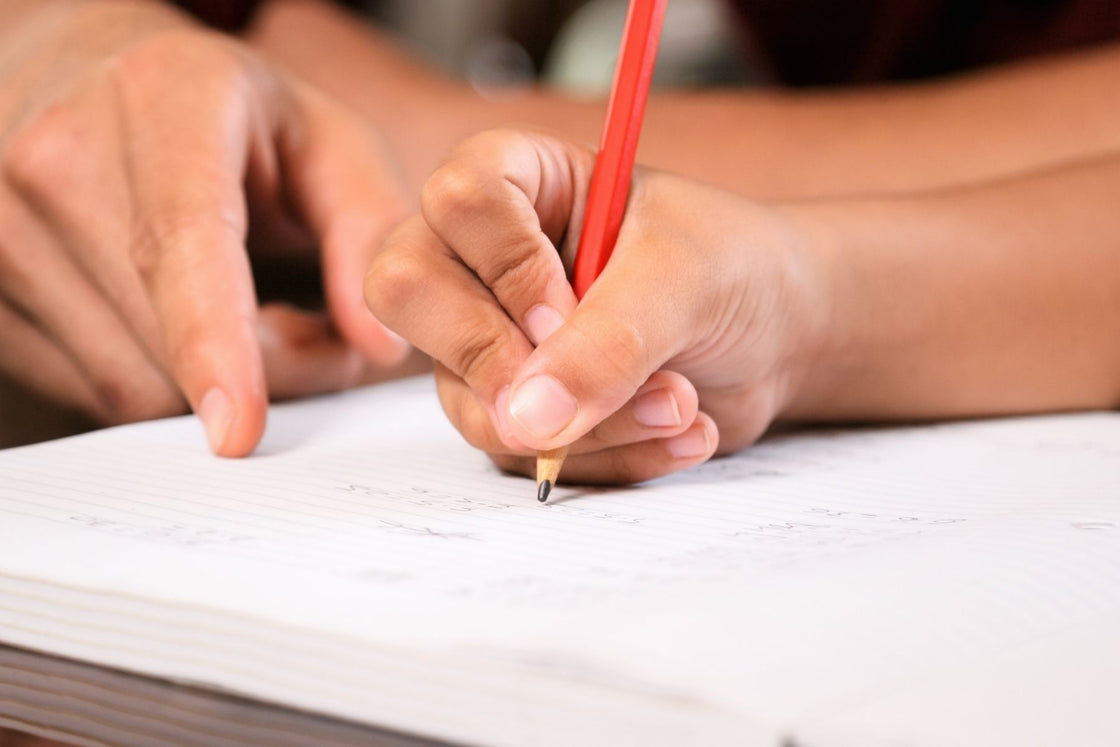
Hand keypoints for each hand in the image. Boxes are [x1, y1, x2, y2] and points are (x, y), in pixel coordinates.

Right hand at [0, 1, 409, 454]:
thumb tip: (379, 349)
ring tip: (256, 320)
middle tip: (317, 335)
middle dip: (267, 372)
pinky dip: (157, 380)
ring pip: (126, 380)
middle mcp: (56, 157)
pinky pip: (89, 385)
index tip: (238, 429)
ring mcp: (1, 225)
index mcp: (159, 101)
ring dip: (211, 383)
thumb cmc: (220, 107)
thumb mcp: (322, 137)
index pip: (178, 241)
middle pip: (164, 340)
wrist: (81, 67)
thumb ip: (366, 232)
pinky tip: (186, 327)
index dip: (212, 342)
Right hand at [366, 130, 827, 483]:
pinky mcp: (516, 407)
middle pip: (409, 291)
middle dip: (500, 358)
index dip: (509, 266)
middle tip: (581, 388)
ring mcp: (490, 337)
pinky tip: (677, 433)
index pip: (459, 201)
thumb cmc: (732, 268)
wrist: (776, 336)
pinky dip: (607, 456)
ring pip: (470, 398)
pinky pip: (522, 452)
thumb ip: (607, 342)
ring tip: (682, 405)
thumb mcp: (683, 282)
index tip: (574, 308)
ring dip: (586, 423)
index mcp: (519, 180)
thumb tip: (525, 422)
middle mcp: (484, 257)